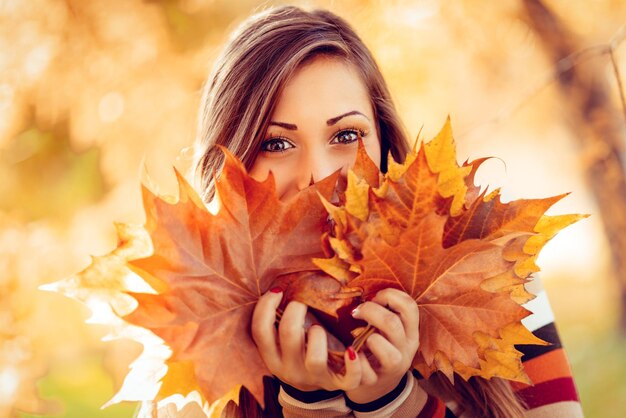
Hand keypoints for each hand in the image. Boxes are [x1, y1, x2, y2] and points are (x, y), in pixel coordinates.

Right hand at [251, 289, 361, 391]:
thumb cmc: (297, 352)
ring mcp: (313, 378)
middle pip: (288, 334)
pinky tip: (352, 349)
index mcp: (272, 357)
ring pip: (315, 358)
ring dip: (318, 334)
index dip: (266, 306)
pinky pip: (348, 379)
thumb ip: (279, 320)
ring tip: (318, 328)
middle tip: (302, 302)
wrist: (312, 388)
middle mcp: (289, 369)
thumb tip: (280, 286)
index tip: (278, 291)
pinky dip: (353, 364)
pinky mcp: (337, 384)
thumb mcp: (281, 342)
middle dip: (297, 310)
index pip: (260, 330)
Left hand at [345, 288, 419, 403]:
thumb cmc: (380, 347)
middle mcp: (407, 347)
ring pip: (385, 348)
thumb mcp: (388, 328)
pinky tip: (351, 351)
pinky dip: (356, 357)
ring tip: (357, 334)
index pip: (409, 305)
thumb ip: (384, 311)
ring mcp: (395, 364)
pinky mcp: (378, 379)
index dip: (389, 295)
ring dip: (367, 337)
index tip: (374, 297)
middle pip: (392, 322)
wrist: (377, 384)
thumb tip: (365, 288)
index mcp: (411, 330)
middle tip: (357, 312)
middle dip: (370, 311)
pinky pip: (368, 369)